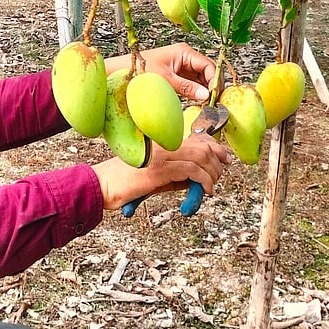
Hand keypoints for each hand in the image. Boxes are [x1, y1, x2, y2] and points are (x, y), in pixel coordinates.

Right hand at [91, 134, 231, 210]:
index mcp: (161, 141)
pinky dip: (205, 181)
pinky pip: (192, 171)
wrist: (102, 185)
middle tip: (222, 174)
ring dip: (213, 174)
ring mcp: (161, 154)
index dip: (216, 147)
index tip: (226, 157)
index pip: (196, 138)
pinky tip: (206, 190)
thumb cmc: (126, 182)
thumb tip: (200, 179)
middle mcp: (163, 143)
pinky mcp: (160, 168)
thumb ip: (177, 174)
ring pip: (201, 158)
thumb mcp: (156, 176)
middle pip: (203, 146)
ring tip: (212, 186)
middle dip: (219, 161)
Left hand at [105, 42, 217, 101]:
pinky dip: (197, 93)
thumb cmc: (140, 71)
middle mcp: (186, 58)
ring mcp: (182, 68)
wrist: (121, 72)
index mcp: (184, 52)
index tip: (214, 95)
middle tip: (213, 102)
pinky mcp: (178, 77)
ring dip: (205, 91)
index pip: (209, 65)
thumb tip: (205, 95)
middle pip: (208, 72)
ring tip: (207, 104)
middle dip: (212, 86)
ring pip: (202, 80)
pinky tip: (199, 102)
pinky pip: (193, 85)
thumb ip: (186, 87)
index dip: (214, 80)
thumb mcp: (165, 80)